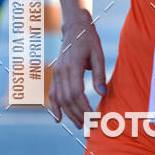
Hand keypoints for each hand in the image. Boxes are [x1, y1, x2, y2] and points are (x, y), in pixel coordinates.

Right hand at [49, 12, 106, 128]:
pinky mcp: (55, 74)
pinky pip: (52, 94)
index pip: (76, 92)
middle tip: (88, 127)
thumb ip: (100, 74)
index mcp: (72, 66)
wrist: (75, 28)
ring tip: (79, 125)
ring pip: (59, 99)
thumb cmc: (89, 40)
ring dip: (68, 114)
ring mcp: (56, 73)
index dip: (83, 107)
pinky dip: (55, 107)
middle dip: (77, 114)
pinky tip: (59, 119)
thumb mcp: (98, 54)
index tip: (92, 117)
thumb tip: (102, 93)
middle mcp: (61, 71)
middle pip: (67, 99)